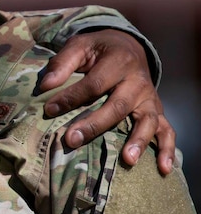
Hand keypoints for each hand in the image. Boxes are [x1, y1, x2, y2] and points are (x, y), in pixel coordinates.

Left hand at [39, 29, 175, 174]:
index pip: (94, 84)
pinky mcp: (156, 111)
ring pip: (147, 121)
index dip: (71, 97)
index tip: (49, 110)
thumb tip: (45, 85)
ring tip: (128, 160)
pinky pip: (166, 131)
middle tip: (71, 140)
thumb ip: (63, 63)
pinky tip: (164, 168)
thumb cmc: (99, 50)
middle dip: (94, 125)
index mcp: (119, 62)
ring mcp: (150, 98)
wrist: (128, 47)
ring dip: (138, 141)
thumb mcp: (80, 45)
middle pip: (118, 106)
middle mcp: (138, 81)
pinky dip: (168, 149)